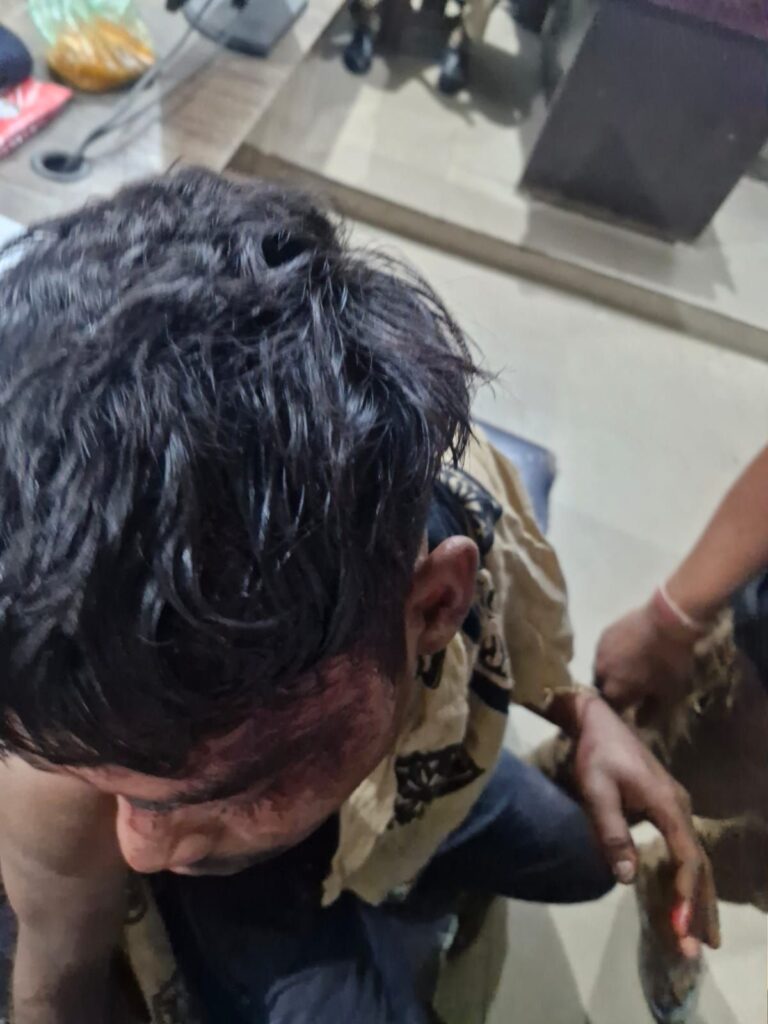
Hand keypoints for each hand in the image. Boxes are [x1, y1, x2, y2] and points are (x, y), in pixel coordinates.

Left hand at [572, 694, 719, 957]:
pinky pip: (686, 851)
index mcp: (667, 804)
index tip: (680, 927)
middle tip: (699, 948)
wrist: (598, 721)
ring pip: (697, 859)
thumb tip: (626, 878)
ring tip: (705, 937)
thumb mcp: (596, 790)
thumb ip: (611, 831)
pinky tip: (686, 901)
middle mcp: (680, 807)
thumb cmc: (595, 754)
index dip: (685, 893)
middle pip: (699, 864)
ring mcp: (677, 808)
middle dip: (699, 907)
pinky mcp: (667, 809)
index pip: (686, 857)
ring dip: (699, 898)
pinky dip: (690, 880)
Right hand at [594, 603, 695, 709]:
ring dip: (612, 671)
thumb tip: (639, 721)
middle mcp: (600, 673)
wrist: (667, 621)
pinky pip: (604, 650)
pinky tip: (628, 649)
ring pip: (601, 668)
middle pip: (602, 688)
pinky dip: (613, 654)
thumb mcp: (668, 694)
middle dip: (614, 690)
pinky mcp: (604, 633)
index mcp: (614, 692)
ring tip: (630, 666)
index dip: (621, 710)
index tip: (632, 708)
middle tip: (632, 687)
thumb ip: (651, 711)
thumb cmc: (669, 662)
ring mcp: (599, 651)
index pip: (610, 710)